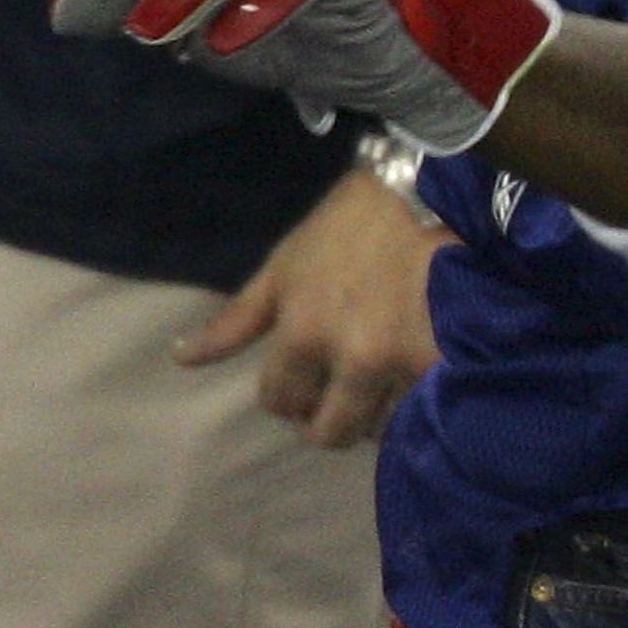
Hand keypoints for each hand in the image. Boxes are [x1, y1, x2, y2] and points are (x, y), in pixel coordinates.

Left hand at [177, 168, 446, 446]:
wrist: (436, 195)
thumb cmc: (352, 225)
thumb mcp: (286, 265)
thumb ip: (237, 320)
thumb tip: (180, 359)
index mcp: (303, 334)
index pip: (278, 400)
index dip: (286, 395)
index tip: (302, 381)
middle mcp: (351, 360)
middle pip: (328, 432)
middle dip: (326, 419)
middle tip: (338, 395)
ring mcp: (402, 366)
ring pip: (377, 428)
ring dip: (372, 413)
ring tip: (378, 382)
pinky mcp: (447, 365)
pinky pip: (420, 412)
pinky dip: (410, 404)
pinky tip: (409, 376)